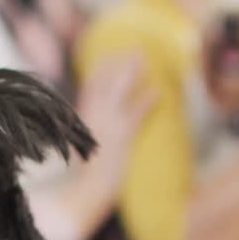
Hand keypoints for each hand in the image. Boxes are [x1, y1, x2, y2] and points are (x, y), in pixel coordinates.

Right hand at [76, 54, 154, 188]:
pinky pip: (135, 112)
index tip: (111, 57)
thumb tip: (94, 126)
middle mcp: (92, 116)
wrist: (87, 189)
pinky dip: (146, 101)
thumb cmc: (84, 174)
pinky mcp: (120, 135)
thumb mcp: (82, 148)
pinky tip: (157, 92)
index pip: (90, 87)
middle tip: (135, 50)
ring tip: (144, 59)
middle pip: (105, 81)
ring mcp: (106, 124)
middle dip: (119, 64)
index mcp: (81, 118)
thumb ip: (87, 133)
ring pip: (118, 89)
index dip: (102, 70)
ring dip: (131, 72)